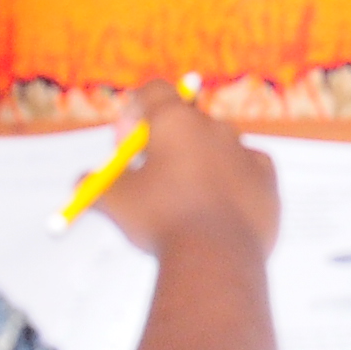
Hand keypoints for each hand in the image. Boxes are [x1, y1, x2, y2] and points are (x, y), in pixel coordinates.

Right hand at [95, 92, 281, 266]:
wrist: (215, 258)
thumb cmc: (161, 220)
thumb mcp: (115, 201)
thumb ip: (95, 184)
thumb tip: (83, 181)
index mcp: (176, 121)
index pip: (153, 91)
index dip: (134, 112)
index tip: (125, 144)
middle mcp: (214, 127)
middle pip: (185, 121)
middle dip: (164, 143)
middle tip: (149, 176)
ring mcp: (245, 151)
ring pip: (216, 146)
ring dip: (198, 163)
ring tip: (183, 201)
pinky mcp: (267, 178)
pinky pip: (245, 169)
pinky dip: (230, 181)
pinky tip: (217, 208)